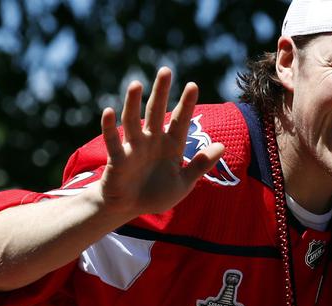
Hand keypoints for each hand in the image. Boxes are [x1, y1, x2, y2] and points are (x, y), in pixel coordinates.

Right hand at [97, 68, 224, 218]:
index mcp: (170, 146)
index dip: (186, 104)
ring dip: (133, 103)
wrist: (129, 208)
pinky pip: (113, 141)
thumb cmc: (156, 194)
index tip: (193, 85)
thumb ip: (201, 165)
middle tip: (165, 71)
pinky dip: (109, 127)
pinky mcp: (117, 158)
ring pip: (133, 120)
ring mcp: (133, 147)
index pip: (180, 121)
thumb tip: (222, 146)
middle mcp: (152, 141)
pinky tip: (108, 111)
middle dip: (160, 92)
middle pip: (156, 112)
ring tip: (136, 84)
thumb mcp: (184, 182)